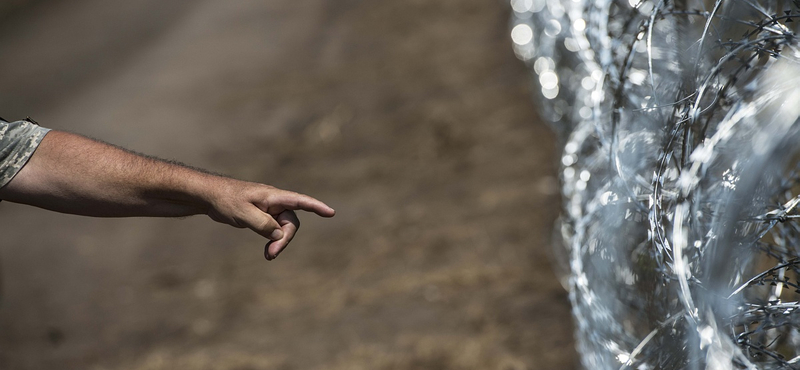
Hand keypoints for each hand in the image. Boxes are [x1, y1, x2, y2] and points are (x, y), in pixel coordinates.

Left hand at [206, 179, 334, 259]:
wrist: (209, 196)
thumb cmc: (226, 200)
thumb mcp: (243, 213)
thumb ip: (263, 224)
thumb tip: (279, 235)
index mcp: (272, 196)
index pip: (299, 201)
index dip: (316, 206)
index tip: (331, 213)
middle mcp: (274, 202)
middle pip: (290, 222)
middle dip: (284, 239)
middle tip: (271, 255)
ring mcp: (268, 209)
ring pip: (282, 228)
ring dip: (278, 242)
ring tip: (268, 256)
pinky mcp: (262, 216)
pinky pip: (273, 230)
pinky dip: (272, 241)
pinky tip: (267, 251)